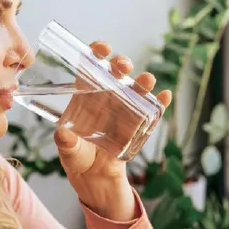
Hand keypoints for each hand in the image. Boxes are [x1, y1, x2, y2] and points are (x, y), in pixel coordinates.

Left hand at [54, 41, 172, 221]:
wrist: (95, 180)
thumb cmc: (77, 160)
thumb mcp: (69, 152)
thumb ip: (66, 144)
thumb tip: (62, 134)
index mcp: (85, 98)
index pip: (90, 69)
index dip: (96, 54)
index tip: (101, 48)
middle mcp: (106, 100)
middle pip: (115, 75)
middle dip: (121, 65)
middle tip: (122, 65)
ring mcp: (124, 111)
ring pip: (135, 90)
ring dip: (142, 81)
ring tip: (146, 79)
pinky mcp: (138, 126)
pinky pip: (151, 111)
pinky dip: (160, 103)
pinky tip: (165, 96)